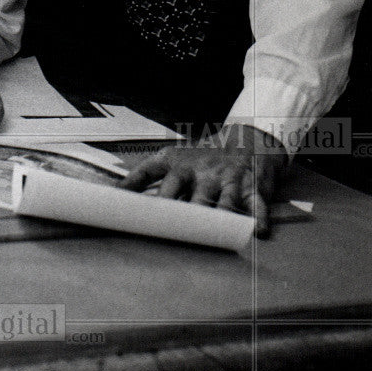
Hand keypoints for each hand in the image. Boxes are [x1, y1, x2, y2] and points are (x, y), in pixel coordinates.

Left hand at [119, 125, 287, 237]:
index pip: (151, 173)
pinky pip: (256, 204)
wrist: (248, 138)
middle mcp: (201, 170)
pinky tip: (256, 230)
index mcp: (177, 162)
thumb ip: (146, 175)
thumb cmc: (203, 156)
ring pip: (222, 201)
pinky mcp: (253, 186)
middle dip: (179, 212)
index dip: (134, 187)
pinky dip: (257, 218)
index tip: (119, 204)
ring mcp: (228, 179)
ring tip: (210, 232)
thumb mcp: (173, 158)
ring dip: (216, 217)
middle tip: (166, 228)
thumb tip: (114, 194)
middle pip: (187, 194)